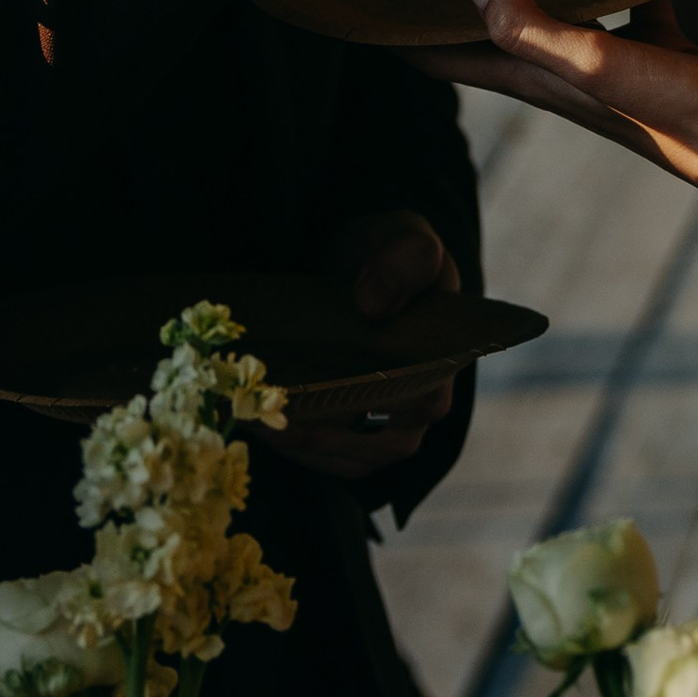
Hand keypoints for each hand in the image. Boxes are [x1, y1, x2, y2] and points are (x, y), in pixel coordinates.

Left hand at [270, 206, 464, 482]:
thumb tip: (373, 304)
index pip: (415, 404)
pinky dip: (295, 447)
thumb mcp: (405, 239)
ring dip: (299, 444)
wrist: (366, 260)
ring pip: (349, 457)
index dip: (364, 406)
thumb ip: (402, 261)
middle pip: (376, 442)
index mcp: (445, 362)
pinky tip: (259, 424)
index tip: (311, 395)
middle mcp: (425, 404)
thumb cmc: (393, 250)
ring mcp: (393, 425)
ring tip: (252, 417)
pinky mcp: (360, 433)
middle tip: (265, 412)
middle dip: (317, 432)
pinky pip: (331, 457)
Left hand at [447, 0, 697, 201]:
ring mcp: (609, 58)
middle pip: (490, 29)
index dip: (400, 31)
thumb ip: (531, 26)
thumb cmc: (672, 111)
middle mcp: (561, 69)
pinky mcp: (655, 46)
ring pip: (558, 6)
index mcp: (533, 78)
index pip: (444, 58)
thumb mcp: (593, 63)